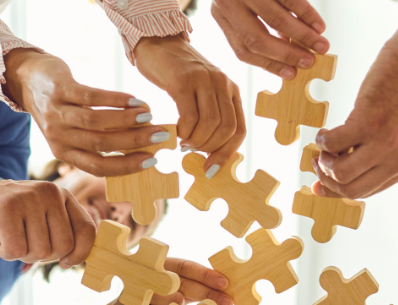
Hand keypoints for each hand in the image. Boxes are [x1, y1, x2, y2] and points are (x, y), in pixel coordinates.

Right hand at [0, 179, 95, 266]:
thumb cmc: (10, 215)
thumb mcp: (42, 218)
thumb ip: (63, 233)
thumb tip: (76, 260)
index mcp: (62, 195)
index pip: (87, 230)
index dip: (80, 253)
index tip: (66, 262)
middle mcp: (49, 192)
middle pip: (63, 247)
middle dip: (44, 256)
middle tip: (26, 242)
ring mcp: (27, 198)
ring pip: (40, 251)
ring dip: (22, 253)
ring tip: (10, 235)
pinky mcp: (5, 209)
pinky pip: (15, 251)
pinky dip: (4, 252)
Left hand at [3, 49, 169, 175]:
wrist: (28, 79)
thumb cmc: (60, 109)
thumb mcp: (72, 132)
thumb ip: (99, 140)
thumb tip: (139, 145)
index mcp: (64, 153)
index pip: (98, 167)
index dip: (127, 166)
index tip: (152, 160)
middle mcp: (59, 136)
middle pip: (101, 145)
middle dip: (135, 141)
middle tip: (160, 135)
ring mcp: (57, 113)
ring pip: (96, 122)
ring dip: (127, 120)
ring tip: (149, 116)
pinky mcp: (59, 89)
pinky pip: (91, 97)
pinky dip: (116, 100)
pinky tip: (134, 100)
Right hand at [106, 258, 232, 304]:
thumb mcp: (175, 295)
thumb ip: (195, 290)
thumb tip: (226, 291)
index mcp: (160, 266)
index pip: (186, 266)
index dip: (206, 274)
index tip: (225, 283)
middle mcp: (148, 275)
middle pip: (183, 282)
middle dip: (208, 293)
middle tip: (228, 303)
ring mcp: (138, 292)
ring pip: (172, 300)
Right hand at [133, 34, 245, 176]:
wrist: (158, 42)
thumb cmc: (178, 76)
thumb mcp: (203, 94)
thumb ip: (211, 116)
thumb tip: (211, 154)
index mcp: (231, 90)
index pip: (240, 130)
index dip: (227, 154)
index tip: (211, 169)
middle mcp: (223, 83)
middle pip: (227, 129)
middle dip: (209, 148)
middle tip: (192, 150)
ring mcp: (204, 80)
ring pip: (210, 124)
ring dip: (195, 141)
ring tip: (183, 142)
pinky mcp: (183, 80)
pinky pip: (190, 115)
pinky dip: (184, 131)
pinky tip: (176, 132)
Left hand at [211, 0, 328, 78]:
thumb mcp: (240, 4)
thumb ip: (257, 26)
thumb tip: (287, 52)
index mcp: (221, 14)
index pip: (243, 49)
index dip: (269, 64)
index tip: (290, 74)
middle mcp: (227, 2)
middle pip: (256, 39)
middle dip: (286, 54)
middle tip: (309, 62)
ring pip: (274, 20)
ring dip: (301, 35)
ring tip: (321, 44)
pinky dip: (306, 13)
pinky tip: (318, 24)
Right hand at [312, 13, 397, 198]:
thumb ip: (380, 155)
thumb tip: (341, 171)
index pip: (366, 192)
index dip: (337, 191)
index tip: (318, 184)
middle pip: (351, 190)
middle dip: (327, 179)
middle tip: (318, 161)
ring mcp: (386, 143)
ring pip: (341, 174)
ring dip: (324, 161)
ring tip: (325, 144)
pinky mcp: (370, 122)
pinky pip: (334, 145)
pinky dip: (323, 139)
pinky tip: (326, 129)